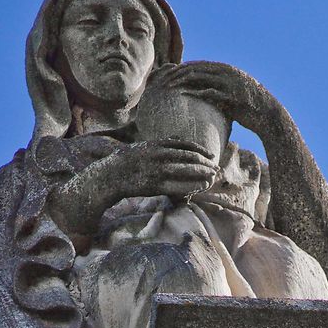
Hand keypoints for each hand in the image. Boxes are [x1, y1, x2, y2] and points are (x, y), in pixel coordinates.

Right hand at [97, 140, 219, 202]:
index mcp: (157, 144)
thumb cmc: (128, 162)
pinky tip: (200, 188)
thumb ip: (162, 143)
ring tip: (212, 178)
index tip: (211, 156)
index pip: (185, 145)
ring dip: (202, 174)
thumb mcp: (144, 146)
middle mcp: (159, 155)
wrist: (111, 175)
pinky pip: (179, 185)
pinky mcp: (155, 185)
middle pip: (190, 157)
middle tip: (216, 169)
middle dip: (205, 164)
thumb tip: (178, 139)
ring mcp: (158, 170)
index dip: (200, 150)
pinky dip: (191, 186)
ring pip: (187, 171)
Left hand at [150, 61, 278, 133]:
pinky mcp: (232, 95)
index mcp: (226, 70)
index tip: (170, 73)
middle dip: (178, 71)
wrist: (269, 115)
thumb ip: (219, 92)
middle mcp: (227, 72)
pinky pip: (210, 91)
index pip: (200, 65)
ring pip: (201, 76)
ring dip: (183, 80)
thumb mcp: (233, 96)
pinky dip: (196, 92)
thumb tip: (205, 97)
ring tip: (169, 86)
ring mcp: (229, 82)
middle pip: (197, 67)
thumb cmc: (250, 108)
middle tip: (164, 78)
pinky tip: (184, 95)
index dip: (183, 68)